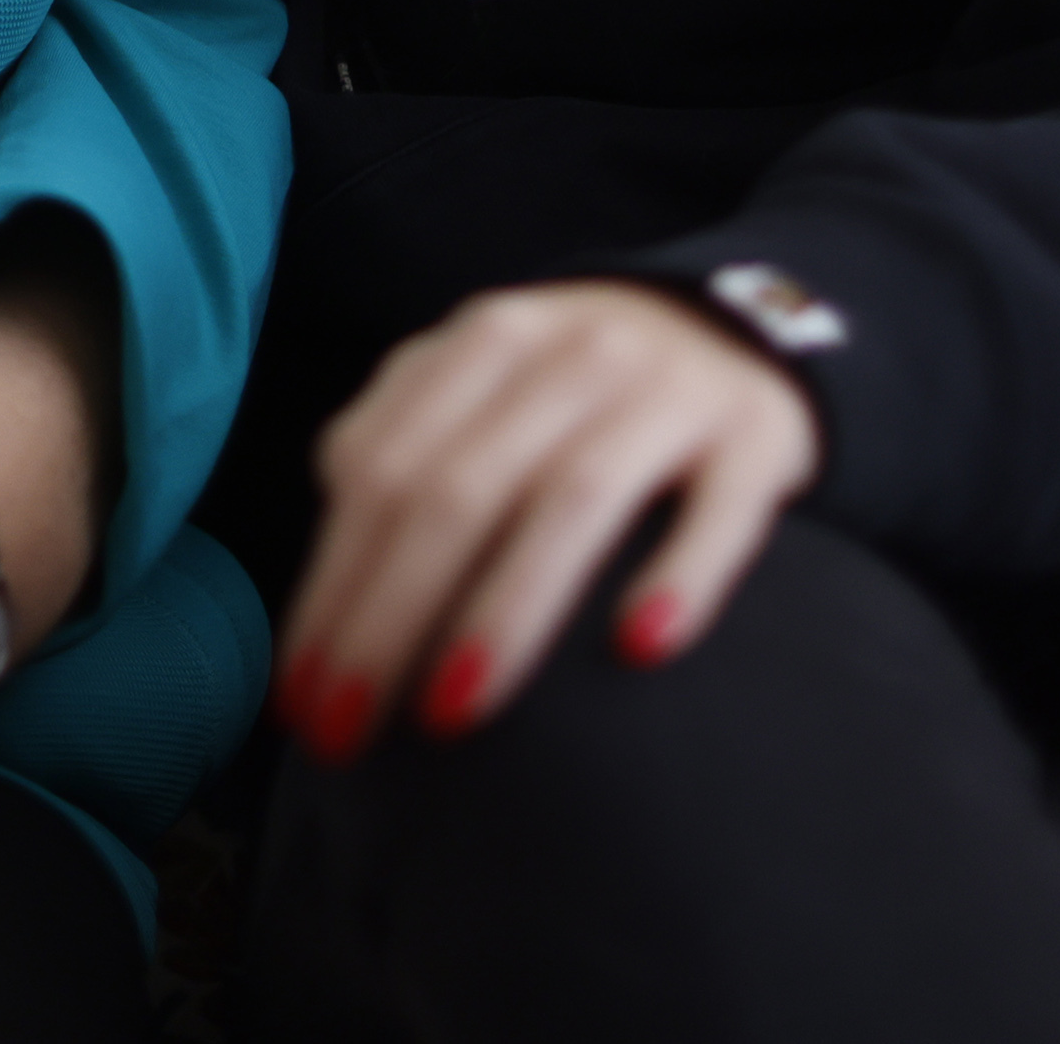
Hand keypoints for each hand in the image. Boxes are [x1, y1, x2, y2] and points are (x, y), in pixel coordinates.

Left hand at [274, 279, 815, 759]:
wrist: (739, 328)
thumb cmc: (576, 393)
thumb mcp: (481, 389)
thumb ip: (399, 454)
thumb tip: (322, 594)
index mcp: (481, 344)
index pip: (379, 467)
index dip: (330, 584)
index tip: (300, 698)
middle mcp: (568, 355)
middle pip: (456, 490)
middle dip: (386, 618)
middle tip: (349, 731)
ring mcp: (667, 391)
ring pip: (571, 498)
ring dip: (503, 611)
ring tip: (451, 712)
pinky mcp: (759, 437)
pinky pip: (719, 511)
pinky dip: (679, 576)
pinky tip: (639, 648)